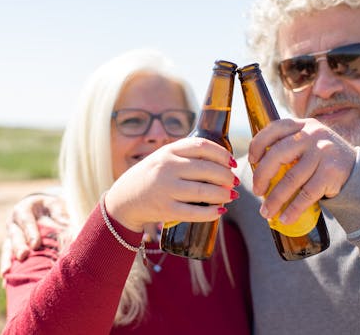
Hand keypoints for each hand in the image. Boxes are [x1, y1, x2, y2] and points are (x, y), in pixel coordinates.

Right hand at [0, 193, 68, 276]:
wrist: (40, 207)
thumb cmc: (50, 206)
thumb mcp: (55, 205)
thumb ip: (59, 214)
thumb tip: (69, 226)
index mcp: (23, 209)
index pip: (26, 220)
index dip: (30, 232)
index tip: (35, 244)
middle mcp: (14, 223)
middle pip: (15, 235)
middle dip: (19, 246)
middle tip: (23, 256)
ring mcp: (10, 236)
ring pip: (7, 248)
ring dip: (7, 260)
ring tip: (6, 273)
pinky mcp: (11, 247)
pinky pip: (7, 258)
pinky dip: (8, 268)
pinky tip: (5, 283)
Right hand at [105, 137, 239, 231]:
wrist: (125, 199)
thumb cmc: (152, 176)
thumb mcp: (164, 158)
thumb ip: (187, 155)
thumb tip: (224, 162)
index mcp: (168, 151)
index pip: (202, 146)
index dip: (222, 154)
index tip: (232, 162)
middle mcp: (167, 168)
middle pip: (207, 169)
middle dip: (226, 176)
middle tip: (234, 182)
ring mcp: (166, 189)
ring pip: (203, 191)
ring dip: (223, 194)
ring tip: (231, 195)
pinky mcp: (166, 210)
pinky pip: (194, 212)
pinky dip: (211, 213)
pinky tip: (220, 211)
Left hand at [248, 118, 355, 224]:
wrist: (358, 172)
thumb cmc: (322, 159)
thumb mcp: (308, 144)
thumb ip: (287, 147)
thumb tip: (256, 171)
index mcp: (303, 125)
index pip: (274, 129)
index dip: (258, 144)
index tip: (251, 161)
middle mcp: (312, 134)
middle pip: (277, 154)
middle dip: (262, 176)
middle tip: (257, 191)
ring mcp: (323, 152)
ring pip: (290, 179)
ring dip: (275, 199)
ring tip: (266, 212)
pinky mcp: (331, 173)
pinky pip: (306, 194)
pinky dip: (293, 208)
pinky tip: (285, 218)